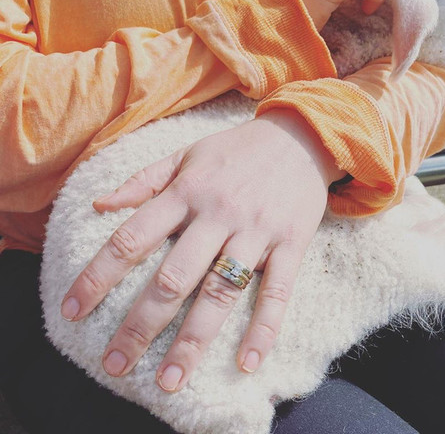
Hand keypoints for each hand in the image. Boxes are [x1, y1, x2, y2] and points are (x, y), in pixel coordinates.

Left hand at [60, 110, 343, 391]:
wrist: (300, 136)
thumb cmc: (236, 149)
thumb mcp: (186, 153)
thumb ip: (143, 180)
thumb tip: (99, 206)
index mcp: (187, 191)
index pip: (133, 238)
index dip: (98, 276)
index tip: (72, 311)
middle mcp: (218, 213)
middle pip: (173, 277)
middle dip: (141, 324)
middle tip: (115, 364)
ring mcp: (256, 230)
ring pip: (221, 290)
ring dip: (194, 339)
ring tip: (170, 380)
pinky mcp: (291, 242)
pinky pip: (278, 290)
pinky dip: (264, 328)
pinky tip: (247, 362)